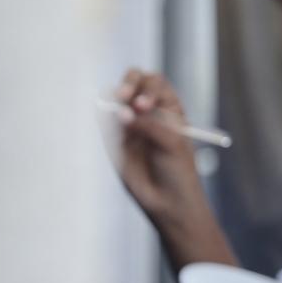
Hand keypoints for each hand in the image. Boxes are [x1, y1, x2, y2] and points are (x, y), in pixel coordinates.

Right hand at [108, 69, 206, 221]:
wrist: (167, 201)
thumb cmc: (178, 170)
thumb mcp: (171, 144)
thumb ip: (149, 125)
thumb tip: (121, 113)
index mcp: (168, 107)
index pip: (153, 82)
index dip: (147, 88)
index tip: (144, 106)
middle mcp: (147, 110)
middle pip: (133, 81)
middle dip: (129, 84)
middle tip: (126, 98)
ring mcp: (129, 122)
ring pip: (115, 97)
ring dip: (115, 100)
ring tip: (122, 119)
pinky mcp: (114, 138)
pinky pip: (103, 119)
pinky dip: (103, 117)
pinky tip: (113, 130)